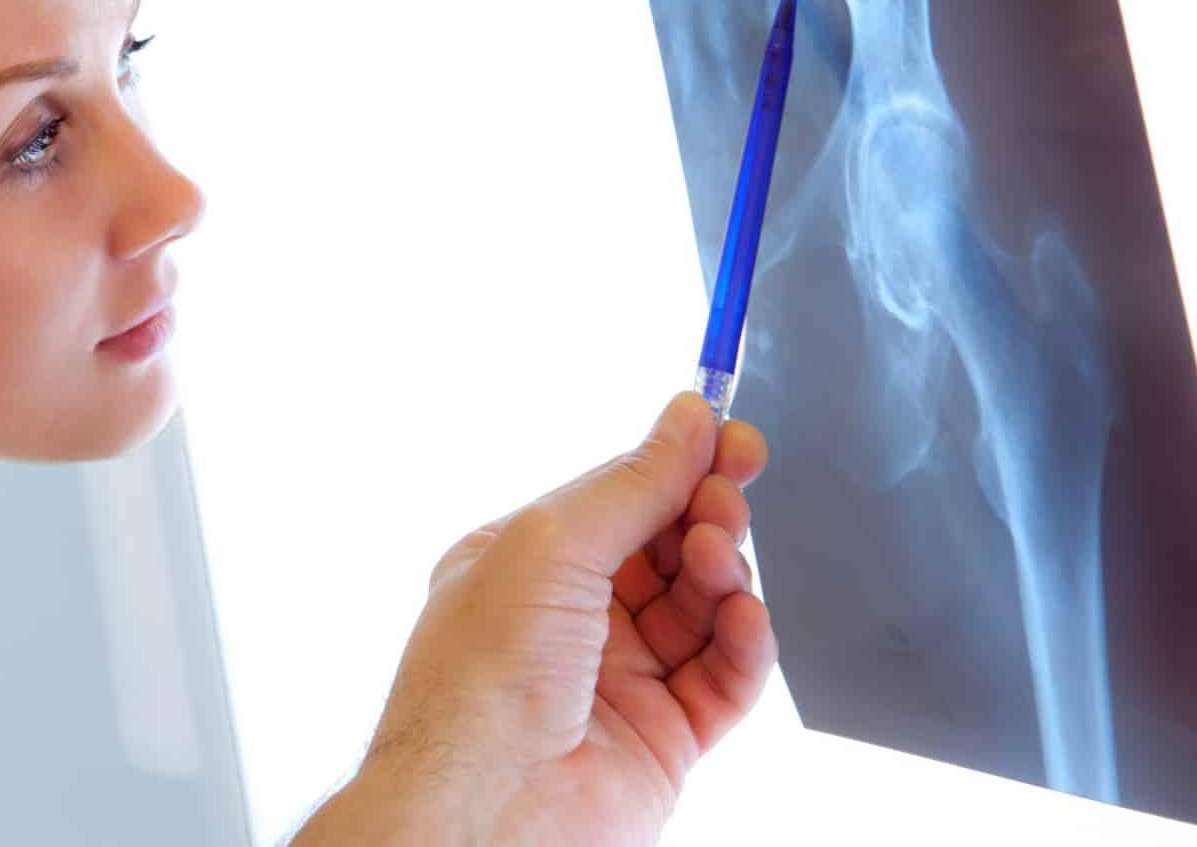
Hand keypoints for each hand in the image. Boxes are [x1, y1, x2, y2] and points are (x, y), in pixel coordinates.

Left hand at [296, 393, 775, 846]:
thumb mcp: (551, 545)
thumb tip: (687, 418)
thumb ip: (631, 484)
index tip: (732, 436)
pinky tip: (742, 618)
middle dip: (705, 513)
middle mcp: (571, 617)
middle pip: (667, 546)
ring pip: (703, 607)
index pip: (617, 497)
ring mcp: (620, 678)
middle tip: (729, 494)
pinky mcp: (665, 738)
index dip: (677, 464)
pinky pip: (725, 677)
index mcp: (525, 563)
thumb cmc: (482, 677)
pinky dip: (743, 643)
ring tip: (715, 560)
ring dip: (722, 573)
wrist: (484, 809)